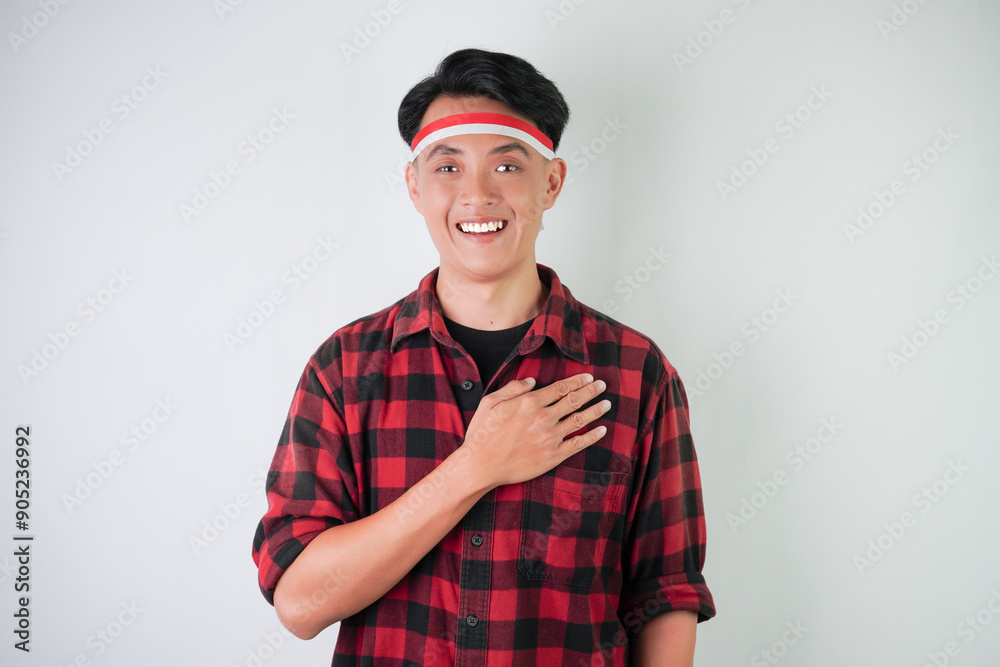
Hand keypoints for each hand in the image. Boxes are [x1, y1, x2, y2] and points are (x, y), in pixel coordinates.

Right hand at [458, 373, 610, 488]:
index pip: (560, 388)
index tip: (588, 378)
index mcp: (529, 402)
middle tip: (602, 385)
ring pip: (579, 420)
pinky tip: (601, 430)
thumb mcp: (490, 403)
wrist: (481, 466)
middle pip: (574, 400)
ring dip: (595, 410)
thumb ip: (512, 389)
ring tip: (606, 403)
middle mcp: (543, 418)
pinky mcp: (553, 456)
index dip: (577, 382)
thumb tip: (532, 381)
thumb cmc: (482, 434)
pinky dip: (592, 436)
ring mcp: (550, 437)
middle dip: (591, 391)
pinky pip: (578, 444)